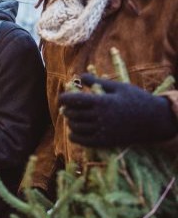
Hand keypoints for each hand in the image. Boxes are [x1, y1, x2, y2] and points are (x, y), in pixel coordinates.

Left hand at [59, 74, 176, 146]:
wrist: (155, 120)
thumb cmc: (137, 99)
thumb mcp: (119, 87)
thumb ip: (97, 81)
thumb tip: (80, 76)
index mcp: (102, 101)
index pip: (74, 100)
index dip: (64, 99)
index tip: (61, 98)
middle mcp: (101, 117)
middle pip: (73, 114)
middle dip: (67, 110)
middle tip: (66, 108)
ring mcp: (103, 130)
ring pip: (76, 127)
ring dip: (70, 123)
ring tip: (72, 118)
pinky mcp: (106, 142)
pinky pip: (84, 141)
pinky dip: (75, 137)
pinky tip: (74, 132)